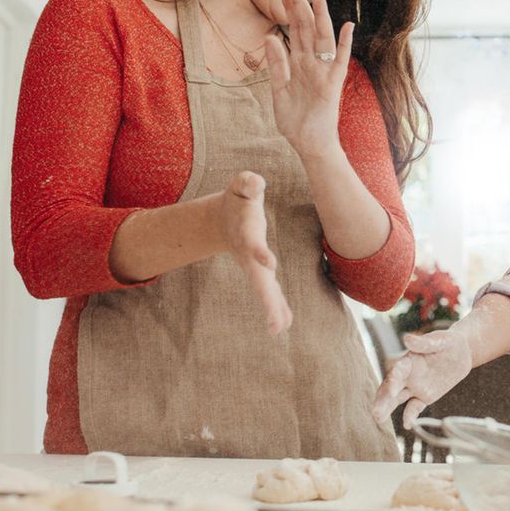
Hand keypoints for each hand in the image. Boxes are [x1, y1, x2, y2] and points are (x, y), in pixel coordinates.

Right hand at [217, 171, 291, 334]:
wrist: (225, 217)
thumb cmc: (239, 198)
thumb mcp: (242, 185)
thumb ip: (248, 183)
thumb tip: (255, 181)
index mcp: (247, 234)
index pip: (254, 244)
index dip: (261, 253)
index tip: (270, 265)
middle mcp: (249, 254)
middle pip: (258, 279)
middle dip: (267, 299)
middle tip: (275, 324)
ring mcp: (253, 265)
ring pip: (263, 289)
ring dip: (272, 309)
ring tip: (280, 329)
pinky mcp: (259, 270)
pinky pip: (269, 290)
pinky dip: (276, 306)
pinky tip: (285, 324)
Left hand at [264, 0, 353, 158]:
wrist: (309, 145)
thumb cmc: (296, 121)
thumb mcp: (279, 90)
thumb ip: (276, 64)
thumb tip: (270, 37)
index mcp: (300, 63)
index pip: (294, 29)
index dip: (290, 9)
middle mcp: (313, 63)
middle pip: (306, 27)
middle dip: (300, 3)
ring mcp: (324, 72)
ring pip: (322, 37)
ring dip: (320, 15)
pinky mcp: (332, 85)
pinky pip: (341, 62)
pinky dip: (345, 45)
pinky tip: (348, 27)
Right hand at [372, 330, 472, 426]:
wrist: (462, 353)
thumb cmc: (448, 342)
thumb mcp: (440, 340)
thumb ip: (424, 343)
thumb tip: (407, 338)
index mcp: (410, 360)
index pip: (398, 371)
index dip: (394, 380)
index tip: (392, 391)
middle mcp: (408, 375)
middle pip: (392, 388)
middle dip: (383, 399)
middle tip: (375, 412)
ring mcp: (415, 387)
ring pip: (398, 399)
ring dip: (388, 408)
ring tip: (378, 419)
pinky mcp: (424, 397)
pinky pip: (414, 407)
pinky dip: (410, 416)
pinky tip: (407, 425)